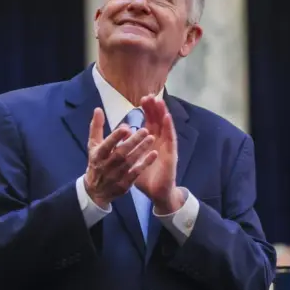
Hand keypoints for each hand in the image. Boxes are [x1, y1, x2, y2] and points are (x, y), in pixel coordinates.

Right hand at [84, 107, 156, 207]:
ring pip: (130, 162)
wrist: (96, 190)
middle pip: (120, 153)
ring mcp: (115, 176)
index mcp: (97, 155)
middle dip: (133, 142)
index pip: (106, 145)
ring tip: (152, 138)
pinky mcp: (124, 184)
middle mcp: (106, 166)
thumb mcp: (93, 145)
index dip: (115, 137)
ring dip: (141, 150)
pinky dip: (145, 164)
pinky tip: (154, 154)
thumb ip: (96, 128)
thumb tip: (98, 109)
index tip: (125, 127)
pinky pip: (136, 173)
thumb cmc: (96, 162)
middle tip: (145, 130)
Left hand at [135, 94, 183, 213]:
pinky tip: (167, 117)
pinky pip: (171, 138)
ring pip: (165, 126)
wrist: (156, 193)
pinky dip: (170, 127)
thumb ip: (126, 147)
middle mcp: (160, 142)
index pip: (149, 122)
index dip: (147, 111)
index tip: (142, 99)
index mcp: (150, 142)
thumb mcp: (132, 160)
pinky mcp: (171, 154)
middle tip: (149, 95)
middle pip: (157, 121)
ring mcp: (167, 147)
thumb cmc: (145, 177)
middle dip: (154, 108)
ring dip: (163, 113)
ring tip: (159, 101)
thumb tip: (117, 137)